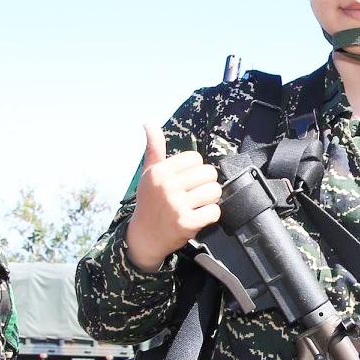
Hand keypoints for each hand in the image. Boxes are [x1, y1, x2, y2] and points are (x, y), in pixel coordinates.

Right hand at [123, 123, 221, 271]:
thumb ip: (154, 148)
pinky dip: (211, 215)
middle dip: (206, 183)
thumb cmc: (149, 202)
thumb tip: (148, 122)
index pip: (196, 158)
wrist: (144, 237)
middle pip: (209, 173)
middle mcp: (167, 186)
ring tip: (198, 204)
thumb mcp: (149, 174)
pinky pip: (215, 212)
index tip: (186, 180)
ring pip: (215, 191)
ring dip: (210, 199)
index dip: (195, 169)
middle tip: (195, 193)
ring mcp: (177, 205)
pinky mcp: (187, 223)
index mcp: (160, 172)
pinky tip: (199, 216)